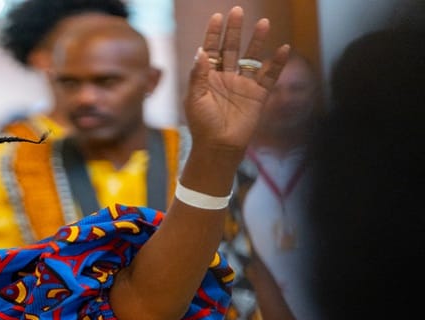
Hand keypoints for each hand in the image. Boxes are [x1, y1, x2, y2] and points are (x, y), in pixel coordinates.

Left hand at [185, 7, 290, 155]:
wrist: (219, 147)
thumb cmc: (202, 124)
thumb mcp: (195, 99)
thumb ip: (198, 75)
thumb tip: (201, 52)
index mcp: (208, 77)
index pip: (211, 50)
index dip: (214, 34)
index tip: (217, 17)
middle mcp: (226, 77)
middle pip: (231, 48)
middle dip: (235, 30)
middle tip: (238, 11)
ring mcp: (243, 84)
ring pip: (251, 58)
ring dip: (258, 41)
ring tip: (264, 22)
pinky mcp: (258, 95)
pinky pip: (269, 76)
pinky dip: (276, 63)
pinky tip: (284, 48)